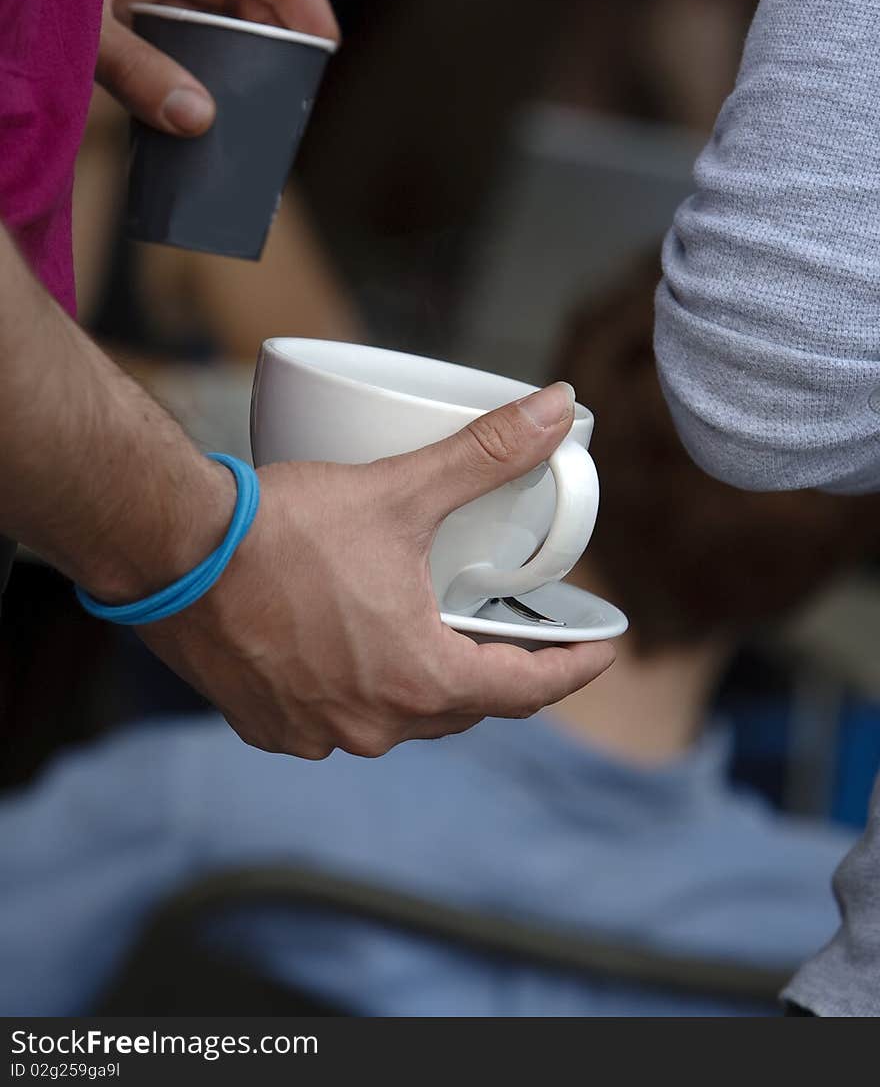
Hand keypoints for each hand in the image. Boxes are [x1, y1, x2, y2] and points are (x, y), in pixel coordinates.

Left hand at [98, 0, 338, 135]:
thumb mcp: (76, 22)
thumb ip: (136, 70)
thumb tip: (198, 119)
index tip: (322, 35)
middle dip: (269, 27)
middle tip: (297, 76)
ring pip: (199, 16)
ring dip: (228, 54)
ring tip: (256, 95)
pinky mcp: (103, 21)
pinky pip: (163, 42)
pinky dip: (187, 70)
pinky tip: (201, 103)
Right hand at [138, 383, 614, 758]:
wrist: (172, 552)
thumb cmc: (282, 527)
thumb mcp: (399, 489)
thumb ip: (487, 453)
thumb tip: (558, 410)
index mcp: (418, 679)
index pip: (525, 692)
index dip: (572, 669)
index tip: (600, 652)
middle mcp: (372, 725)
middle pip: (463, 707)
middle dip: (495, 672)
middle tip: (513, 633)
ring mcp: (316, 734)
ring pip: (400, 718)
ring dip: (423, 682)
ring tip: (431, 634)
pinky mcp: (268, 727)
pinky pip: (337, 721)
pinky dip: (358, 691)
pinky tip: (351, 654)